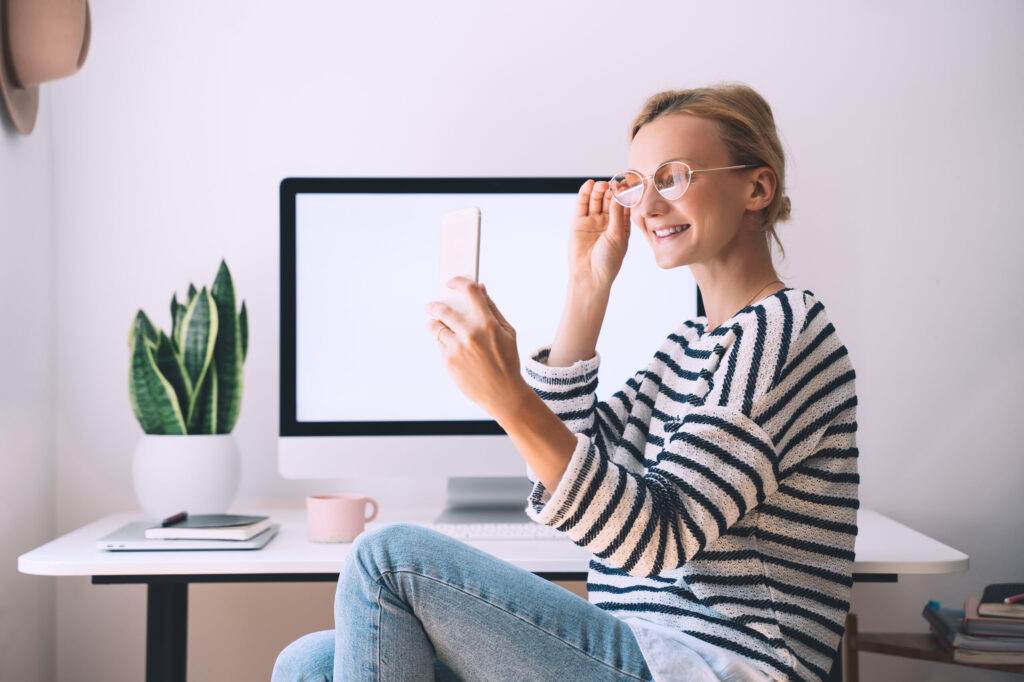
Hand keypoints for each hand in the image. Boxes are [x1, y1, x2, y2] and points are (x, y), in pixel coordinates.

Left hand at [426, 278, 530, 419]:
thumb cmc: (507, 360)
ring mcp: (457, 348)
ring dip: (435, 325)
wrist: (502, 393)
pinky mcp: (448, 361)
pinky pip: (440, 345)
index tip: (451, 283)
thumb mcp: (508, 332)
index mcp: (487, 323)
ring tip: (438, 327)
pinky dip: (444, 344)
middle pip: (442, 309)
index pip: (469, 291)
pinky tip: (455, 351)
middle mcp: (469, 333)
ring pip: (435, 327)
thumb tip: (480, 287)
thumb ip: (492, 308)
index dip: (458, 282)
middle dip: (434, 306)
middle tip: (431, 307)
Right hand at [568, 179, 630, 291]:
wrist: (589, 275)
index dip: (626, 193)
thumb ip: (617, 214)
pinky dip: (585, 193)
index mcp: (621, 225)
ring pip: (596, 200)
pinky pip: (582, 205)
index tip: (629, 182)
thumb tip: (619, 195)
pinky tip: (589, 185)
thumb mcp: (617, 236)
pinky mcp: (579, 222)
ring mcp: (593, 221)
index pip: (624, 205)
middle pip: (609, 200)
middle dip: (611, 190)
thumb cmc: (608, 260)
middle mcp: (607, 222)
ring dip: (599, 191)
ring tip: (601, 185)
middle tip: (613, 183)